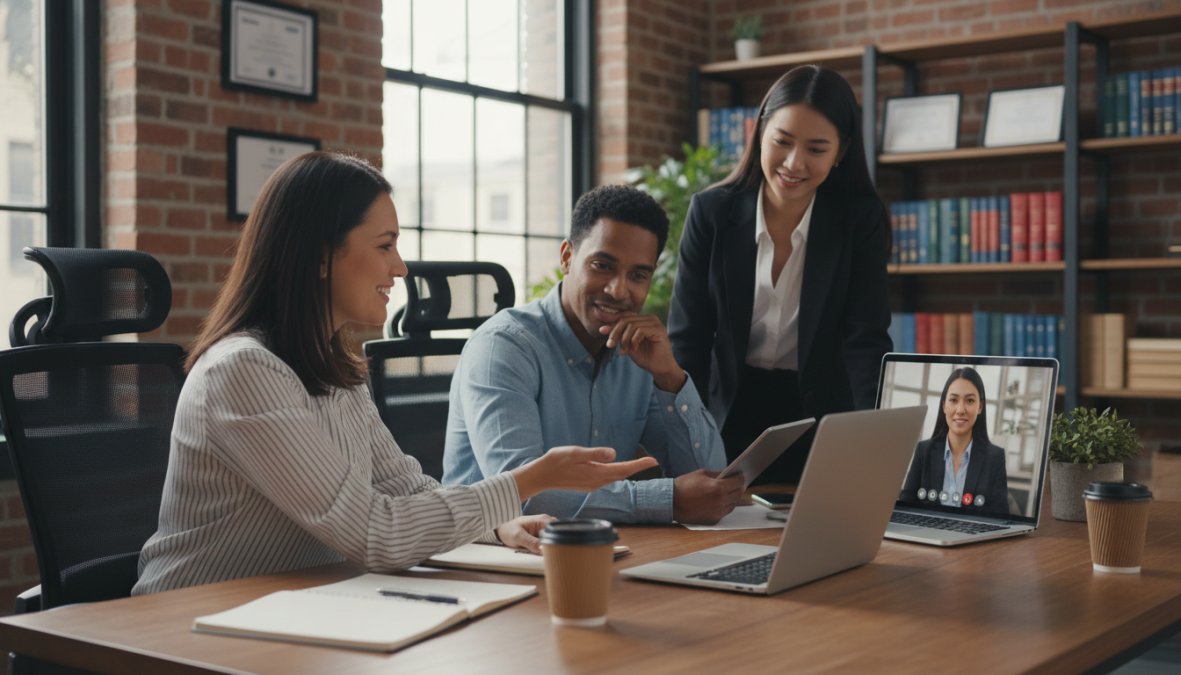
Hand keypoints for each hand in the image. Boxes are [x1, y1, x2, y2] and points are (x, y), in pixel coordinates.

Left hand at [495, 514, 555, 553]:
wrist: (502, 530)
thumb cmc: (508, 530)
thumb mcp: (518, 536)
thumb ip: (531, 542)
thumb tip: (544, 549)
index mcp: (542, 520)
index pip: (556, 530)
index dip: (556, 540)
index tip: (551, 550)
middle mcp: (546, 523)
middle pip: (557, 535)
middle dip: (554, 545)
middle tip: (548, 554)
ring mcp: (544, 530)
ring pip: (553, 540)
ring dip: (550, 547)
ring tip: (545, 554)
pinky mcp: (542, 536)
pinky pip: (548, 543)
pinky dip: (546, 548)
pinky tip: (542, 553)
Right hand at [510, 446, 658, 499]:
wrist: (541, 476)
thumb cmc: (555, 461)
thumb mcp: (575, 453)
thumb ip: (595, 454)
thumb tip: (614, 454)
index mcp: (595, 473)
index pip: (623, 469)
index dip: (639, 465)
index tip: (653, 461)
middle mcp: (596, 482)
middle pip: (621, 474)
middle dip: (637, 468)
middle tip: (651, 461)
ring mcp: (592, 484)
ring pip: (614, 477)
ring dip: (627, 471)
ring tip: (639, 464)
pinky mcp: (587, 484)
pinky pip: (606, 478)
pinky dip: (616, 473)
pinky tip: (618, 468)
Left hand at [598, 314, 686, 391]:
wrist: (660, 368)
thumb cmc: (645, 357)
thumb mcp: (627, 344)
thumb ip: (618, 336)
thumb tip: (602, 328)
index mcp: (642, 319)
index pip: (624, 316)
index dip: (612, 323)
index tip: (602, 332)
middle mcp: (649, 318)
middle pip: (626, 319)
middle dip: (615, 332)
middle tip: (610, 345)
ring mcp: (655, 323)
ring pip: (632, 325)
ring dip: (624, 339)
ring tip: (626, 350)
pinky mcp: (659, 330)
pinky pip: (640, 331)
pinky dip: (633, 341)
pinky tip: (634, 349)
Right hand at [672, 470, 744, 524]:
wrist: (672, 502)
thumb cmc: (685, 485)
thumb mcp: (702, 473)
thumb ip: (718, 473)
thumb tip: (730, 474)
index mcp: (719, 487)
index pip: (738, 482)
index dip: (741, 477)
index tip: (741, 475)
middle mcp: (721, 501)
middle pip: (738, 493)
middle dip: (738, 487)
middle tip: (737, 483)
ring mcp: (718, 511)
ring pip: (733, 503)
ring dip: (733, 497)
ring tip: (730, 491)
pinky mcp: (714, 519)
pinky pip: (725, 511)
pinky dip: (725, 505)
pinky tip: (721, 500)